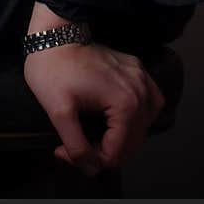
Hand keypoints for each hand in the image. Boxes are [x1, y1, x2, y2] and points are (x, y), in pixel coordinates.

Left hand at [23, 34, 164, 176]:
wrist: (53, 34)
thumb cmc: (52, 69)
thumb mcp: (59, 113)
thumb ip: (77, 147)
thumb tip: (91, 168)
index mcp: (124, 103)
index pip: (117, 153)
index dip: (91, 160)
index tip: (66, 151)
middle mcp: (140, 90)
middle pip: (134, 142)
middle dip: (106, 152)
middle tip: (78, 148)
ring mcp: (141, 77)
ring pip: (146, 124)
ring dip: (125, 138)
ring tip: (100, 139)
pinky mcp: (136, 67)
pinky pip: (150, 100)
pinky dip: (140, 116)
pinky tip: (123, 119)